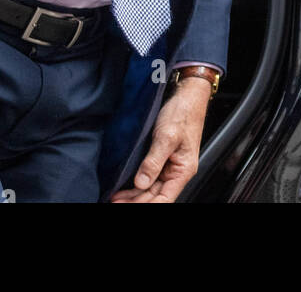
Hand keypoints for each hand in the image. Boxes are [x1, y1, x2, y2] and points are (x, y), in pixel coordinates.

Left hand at [109, 76, 210, 202]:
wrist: (186, 95)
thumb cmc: (182, 113)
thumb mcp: (166, 137)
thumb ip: (154, 161)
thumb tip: (141, 183)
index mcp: (183, 170)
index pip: (164, 199)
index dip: (144, 204)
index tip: (124, 204)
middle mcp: (176, 171)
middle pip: (155, 195)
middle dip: (136, 201)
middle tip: (114, 202)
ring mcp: (169, 164)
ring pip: (151, 187)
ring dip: (134, 194)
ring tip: (116, 198)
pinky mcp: (162, 156)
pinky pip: (150, 175)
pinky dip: (137, 182)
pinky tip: (126, 185)